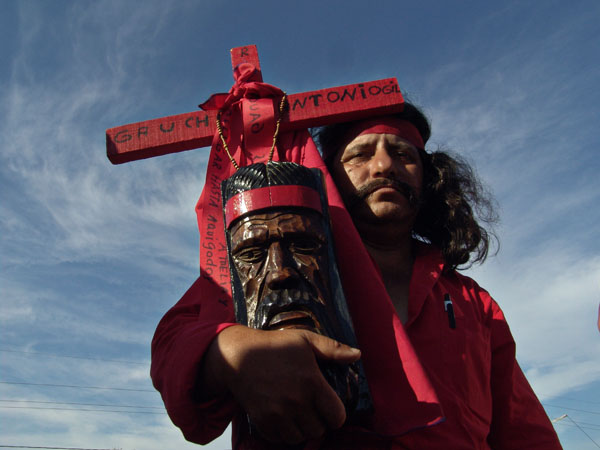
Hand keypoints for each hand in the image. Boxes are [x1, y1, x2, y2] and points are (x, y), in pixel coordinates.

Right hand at [202, 325, 360, 444]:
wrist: (238, 355)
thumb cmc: (274, 345)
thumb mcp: (305, 340)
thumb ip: (333, 349)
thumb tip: (357, 355)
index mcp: (312, 382)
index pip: (336, 417)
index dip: (336, 414)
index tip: (330, 408)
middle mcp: (296, 401)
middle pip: (319, 430)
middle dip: (319, 422)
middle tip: (313, 410)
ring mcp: (278, 413)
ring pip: (300, 438)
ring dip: (302, 429)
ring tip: (299, 415)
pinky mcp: (262, 420)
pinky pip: (280, 440)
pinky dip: (284, 433)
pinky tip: (284, 418)